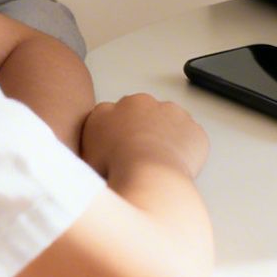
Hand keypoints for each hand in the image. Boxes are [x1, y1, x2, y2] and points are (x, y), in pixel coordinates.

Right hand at [80, 95, 208, 179]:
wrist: (148, 173)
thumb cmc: (113, 171)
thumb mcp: (83, 159)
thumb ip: (88, 147)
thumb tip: (93, 151)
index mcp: (107, 110)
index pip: (108, 118)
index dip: (114, 137)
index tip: (118, 152)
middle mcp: (139, 103)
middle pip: (140, 116)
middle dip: (140, 132)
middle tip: (138, 160)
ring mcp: (171, 113)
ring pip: (168, 123)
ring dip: (164, 138)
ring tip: (157, 166)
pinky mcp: (193, 128)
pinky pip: (190, 139)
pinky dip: (186, 150)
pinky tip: (176, 168)